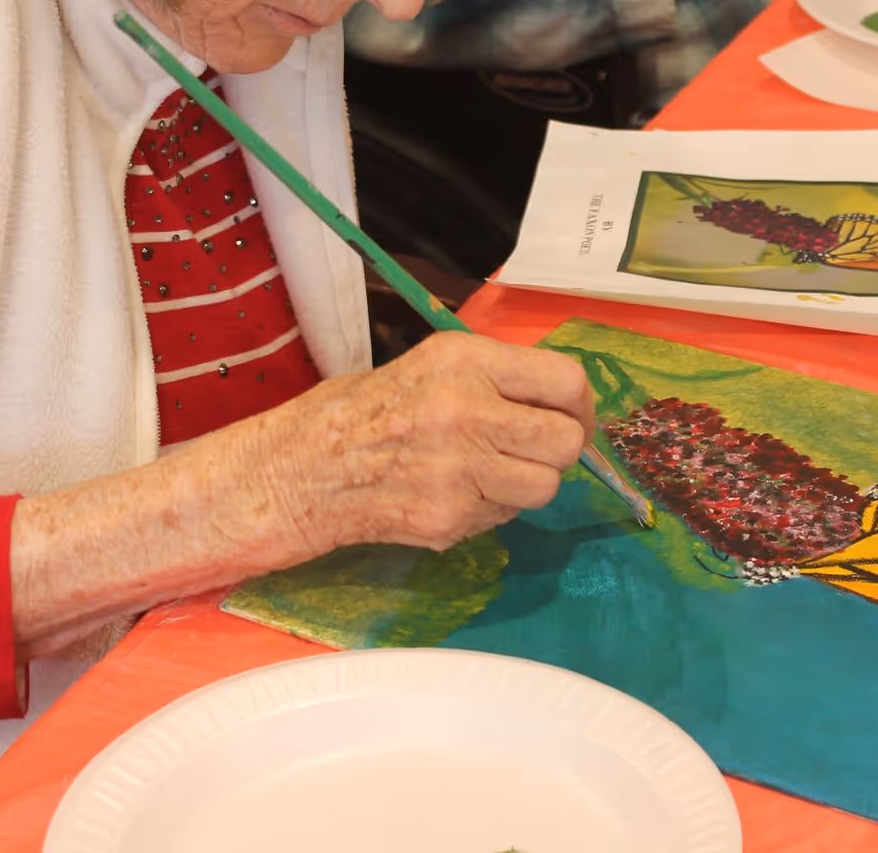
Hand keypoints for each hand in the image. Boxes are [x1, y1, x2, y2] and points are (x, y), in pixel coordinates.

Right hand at [8, 332, 591, 659]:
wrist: (298, 470)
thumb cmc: (360, 410)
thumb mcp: (428, 365)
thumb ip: (493, 377)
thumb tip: (559, 399)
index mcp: (463, 360)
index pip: (565, 380)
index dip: (579, 405)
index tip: (571, 416)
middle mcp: (467, 409)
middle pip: (565, 441)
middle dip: (559, 451)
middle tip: (536, 450)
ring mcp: (459, 469)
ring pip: (544, 486)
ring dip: (527, 484)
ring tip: (488, 472)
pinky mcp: (448, 517)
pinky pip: (504, 516)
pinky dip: (490, 510)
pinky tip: (451, 494)